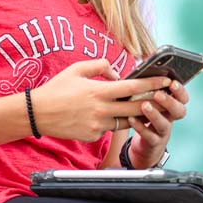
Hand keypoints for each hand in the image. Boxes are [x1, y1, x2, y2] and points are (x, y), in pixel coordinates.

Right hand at [29, 59, 170, 141]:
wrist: (36, 114)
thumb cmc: (56, 89)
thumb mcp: (77, 69)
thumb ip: (100, 66)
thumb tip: (117, 73)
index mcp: (99, 91)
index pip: (133, 87)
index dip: (152, 84)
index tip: (166, 80)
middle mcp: (101, 110)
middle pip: (136, 107)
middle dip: (153, 102)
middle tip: (165, 96)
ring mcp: (98, 125)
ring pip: (126, 120)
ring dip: (134, 113)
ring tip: (143, 105)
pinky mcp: (93, 136)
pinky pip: (110, 128)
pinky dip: (113, 121)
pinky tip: (108, 115)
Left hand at [127, 80, 188, 167]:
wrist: (147, 144)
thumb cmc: (147, 114)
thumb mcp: (150, 100)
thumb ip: (149, 88)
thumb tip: (142, 68)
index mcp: (172, 105)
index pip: (183, 98)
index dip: (180, 91)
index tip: (172, 82)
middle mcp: (170, 118)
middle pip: (179, 111)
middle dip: (170, 102)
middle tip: (158, 94)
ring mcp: (163, 131)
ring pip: (163, 124)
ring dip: (154, 114)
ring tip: (144, 105)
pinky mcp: (153, 142)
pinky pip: (149, 136)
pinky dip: (140, 127)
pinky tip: (131, 118)